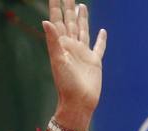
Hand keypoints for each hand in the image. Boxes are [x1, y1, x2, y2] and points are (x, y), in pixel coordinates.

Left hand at [42, 0, 105, 124]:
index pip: (58, 20)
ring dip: (81, 18)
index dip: (56, 6)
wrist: (78, 103)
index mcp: (62, 45)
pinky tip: (102, 31)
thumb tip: (45, 21)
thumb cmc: (66, 84)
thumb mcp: (58, 61)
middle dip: (69, 7)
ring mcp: (83, 54)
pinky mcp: (94, 62)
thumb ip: (53, 41)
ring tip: (81, 6)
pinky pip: (98, 47)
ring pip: (82, 30)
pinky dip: (101, 39)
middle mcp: (72, 46)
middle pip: (70, 21)